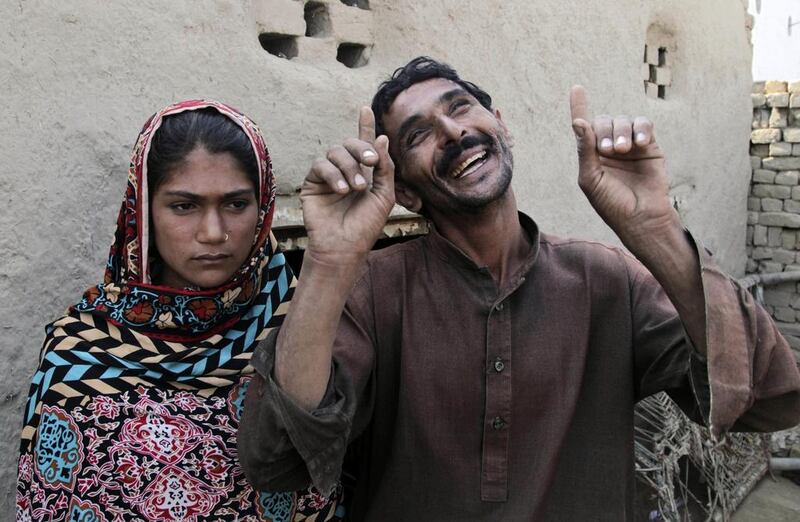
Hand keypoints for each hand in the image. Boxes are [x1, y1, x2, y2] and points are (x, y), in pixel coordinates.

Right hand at [301, 107, 395, 262]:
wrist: (345, 247)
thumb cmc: (366, 225)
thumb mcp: (384, 195)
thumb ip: (385, 167)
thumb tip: (381, 137)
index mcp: (364, 172)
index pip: (364, 145)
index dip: (364, 126)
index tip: (365, 109)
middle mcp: (345, 170)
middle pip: (350, 143)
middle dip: (361, 148)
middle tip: (371, 163)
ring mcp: (328, 176)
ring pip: (335, 152)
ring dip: (349, 167)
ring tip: (356, 188)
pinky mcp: (312, 183)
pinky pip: (320, 165)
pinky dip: (333, 174)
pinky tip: (341, 190)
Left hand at [569, 86, 677, 251]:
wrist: (640, 217)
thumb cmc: (611, 203)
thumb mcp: (590, 178)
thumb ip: (584, 150)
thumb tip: (578, 122)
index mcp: (591, 155)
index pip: (584, 127)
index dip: (580, 107)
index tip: (577, 88)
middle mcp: (610, 147)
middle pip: (604, 120)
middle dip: (605, 130)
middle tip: (608, 150)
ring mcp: (630, 145)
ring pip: (624, 120)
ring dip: (622, 131)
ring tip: (623, 150)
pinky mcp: (650, 146)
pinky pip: (644, 125)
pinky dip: (641, 129)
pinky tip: (640, 142)